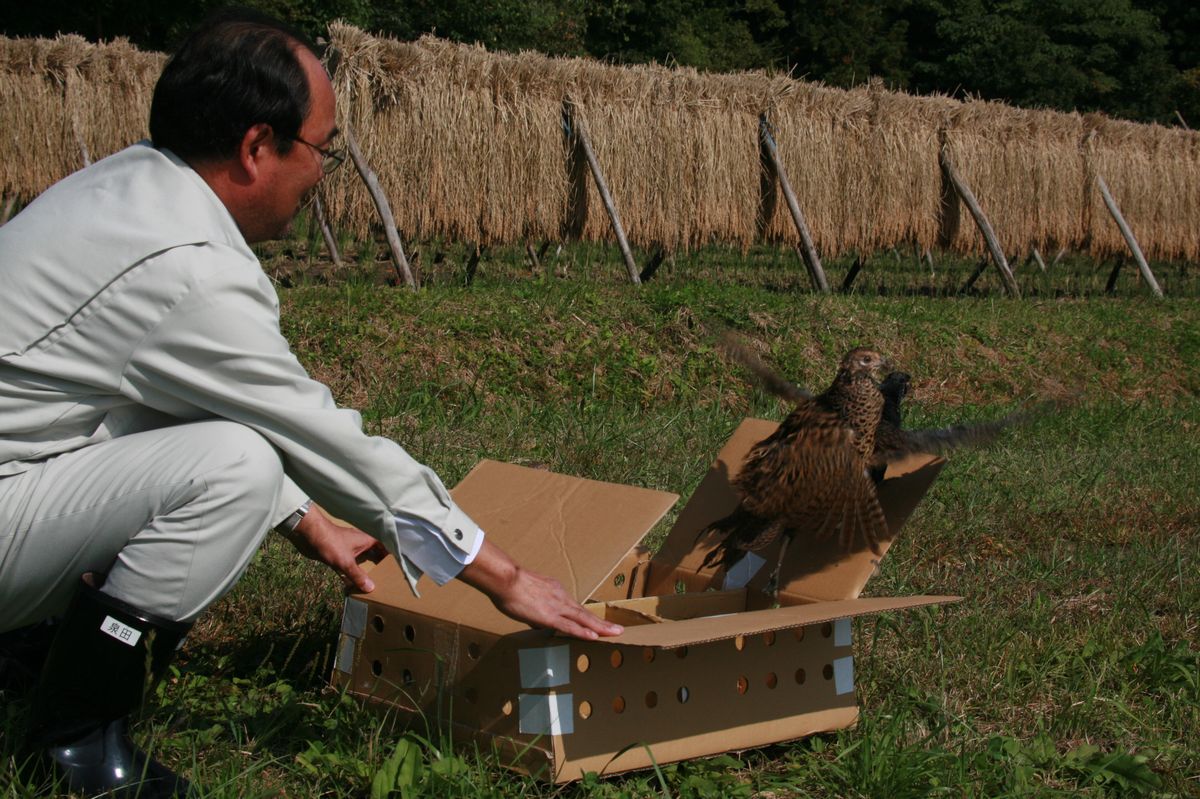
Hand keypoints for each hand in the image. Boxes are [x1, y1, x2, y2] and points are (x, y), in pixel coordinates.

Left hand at [282, 504, 386, 592]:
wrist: (308, 535)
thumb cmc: (330, 543)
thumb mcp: (346, 562)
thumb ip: (358, 575)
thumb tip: (371, 588)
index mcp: (366, 540)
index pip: (384, 546)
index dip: (391, 555)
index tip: (398, 566)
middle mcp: (360, 543)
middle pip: (374, 554)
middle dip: (379, 564)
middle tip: (388, 577)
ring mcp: (349, 548)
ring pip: (361, 560)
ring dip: (365, 569)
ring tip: (374, 582)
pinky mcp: (338, 554)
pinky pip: (350, 565)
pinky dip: (352, 573)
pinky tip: (353, 583)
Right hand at [458, 541, 622, 639]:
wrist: (506, 579)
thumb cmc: (511, 585)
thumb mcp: (529, 593)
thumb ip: (536, 606)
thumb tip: (537, 619)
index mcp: (555, 592)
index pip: (574, 608)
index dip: (587, 617)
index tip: (597, 624)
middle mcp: (561, 599)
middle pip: (585, 613)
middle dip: (602, 623)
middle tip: (617, 630)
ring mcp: (557, 607)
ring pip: (583, 619)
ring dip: (600, 628)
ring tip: (615, 633)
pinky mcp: (549, 617)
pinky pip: (569, 626)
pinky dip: (582, 632)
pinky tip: (593, 637)